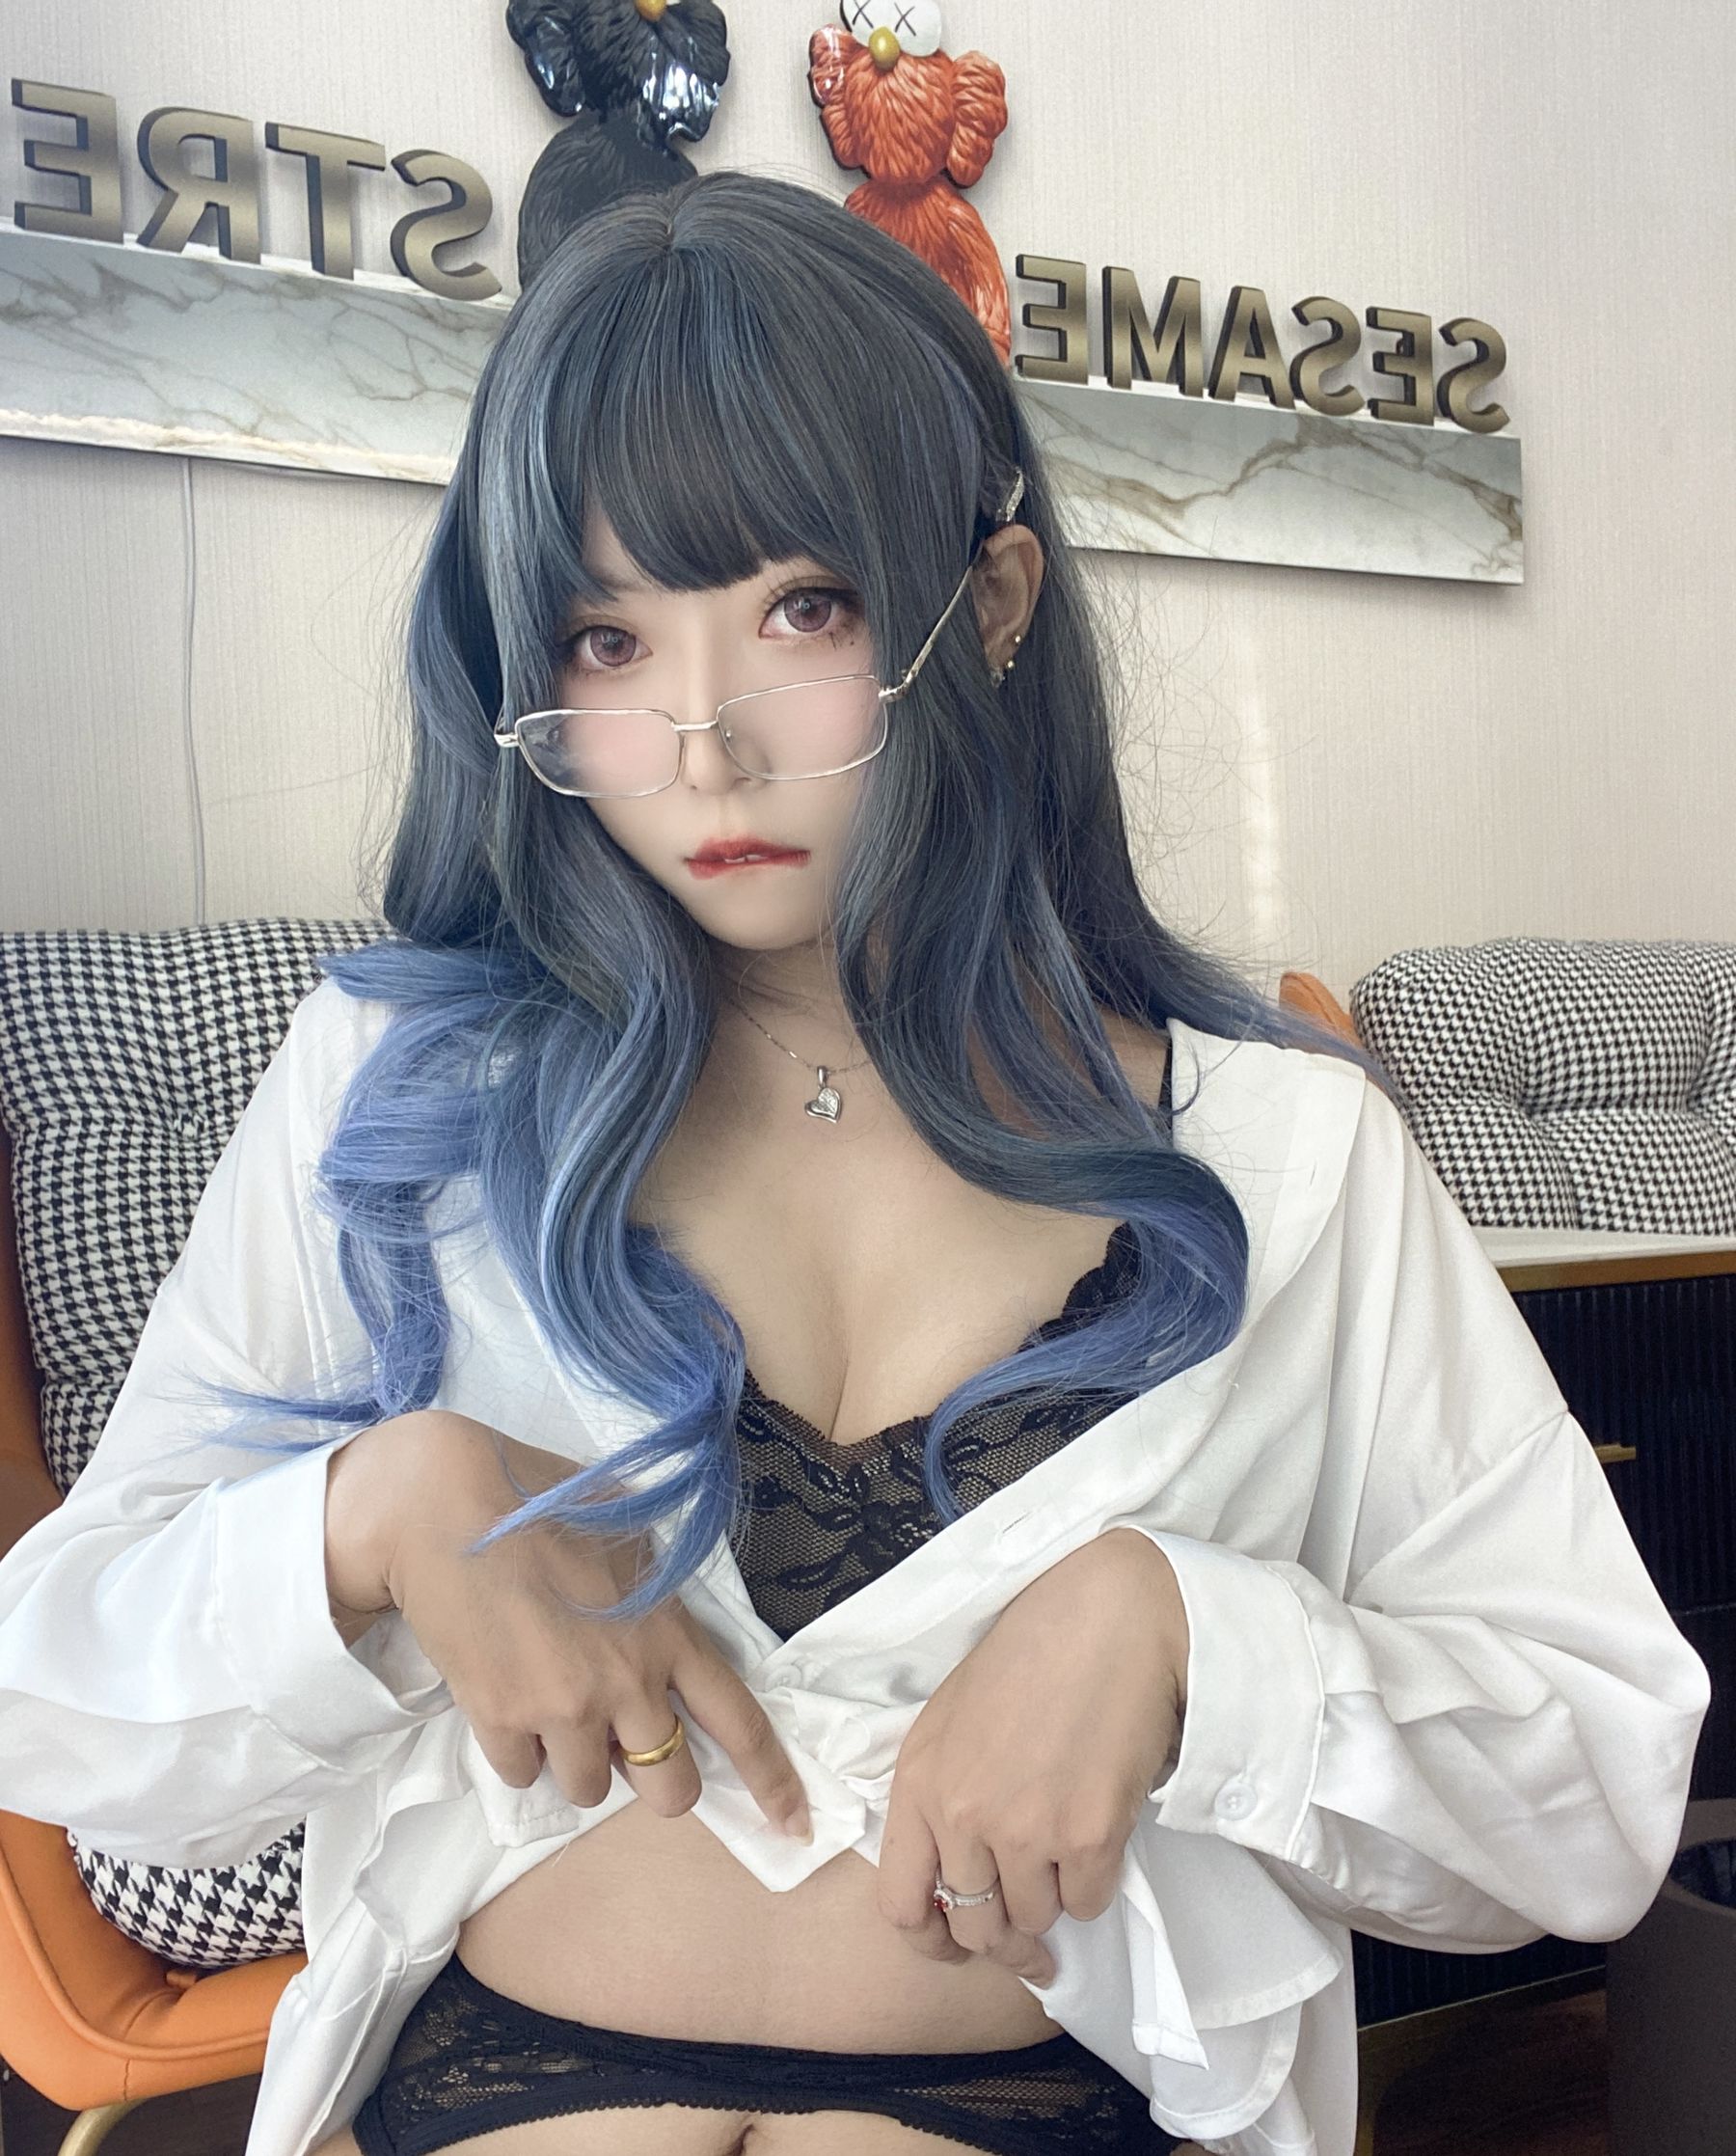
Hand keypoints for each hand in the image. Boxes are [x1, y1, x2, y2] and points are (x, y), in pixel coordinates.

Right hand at [326, 1411, 813, 1840]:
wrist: (443, 1503)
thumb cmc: (538, 1499)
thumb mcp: (629, 1535)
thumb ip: (657, 1597)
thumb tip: (664, 1636)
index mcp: (670, 1632)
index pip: (742, 1723)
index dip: (773, 1782)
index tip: (795, 1824)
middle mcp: (629, 1681)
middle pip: (671, 1787)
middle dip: (655, 1781)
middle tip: (625, 1747)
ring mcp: (564, 1706)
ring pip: (589, 1789)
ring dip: (577, 1763)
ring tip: (551, 1705)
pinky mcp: (500, 1718)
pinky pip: (522, 1774)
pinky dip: (517, 1751)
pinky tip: (504, 1696)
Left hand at [875, 1528, 1187, 1984]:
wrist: (1109, 1618)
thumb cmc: (1032, 1655)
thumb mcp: (953, 1718)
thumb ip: (941, 1794)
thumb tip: (955, 1872)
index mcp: (919, 1782)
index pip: (899, 1905)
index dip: (931, 1939)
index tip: (958, 1944)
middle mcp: (962, 1815)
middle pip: (973, 1928)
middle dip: (1003, 1939)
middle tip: (1031, 1939)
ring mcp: (1025, 1830)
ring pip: (1034, 1919)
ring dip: (1051, 1901)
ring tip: (1066, 1857)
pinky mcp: (1088, 1835)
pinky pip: (1088, 1902)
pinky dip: (1094, 1885)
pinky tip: (1098, 1841)